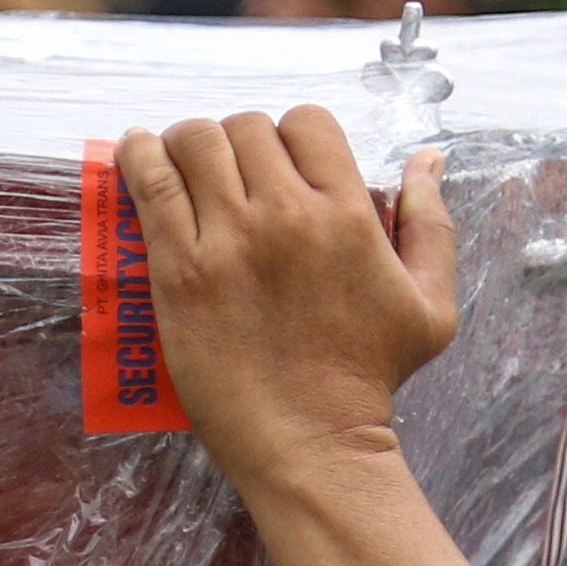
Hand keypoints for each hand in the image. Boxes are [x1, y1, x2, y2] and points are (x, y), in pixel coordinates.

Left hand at [110, 108, 459, 485]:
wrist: (310, 443)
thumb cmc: (370, 379)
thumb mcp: (430, 305)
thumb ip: (431, 225)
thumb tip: (430, 159)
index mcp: (347, 213)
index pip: (308, 122)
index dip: (293, 135)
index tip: (281, 166)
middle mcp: (286, 215)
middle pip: (247, 128)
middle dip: (239, 141)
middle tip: (230, 174)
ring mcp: (227, 241)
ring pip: (196, 142)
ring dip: (188, 141)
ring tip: (182, 160)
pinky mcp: (179, 271)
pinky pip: (151, 184)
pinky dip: (138, 155)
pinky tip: (135, 149)